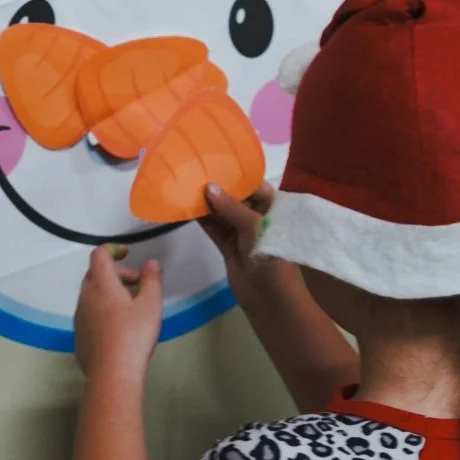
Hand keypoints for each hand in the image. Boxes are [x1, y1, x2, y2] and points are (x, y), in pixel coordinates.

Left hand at [74, 246, 161, 381]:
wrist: (112, 373)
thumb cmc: (133, 335)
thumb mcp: (151, 305)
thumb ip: (152, 280)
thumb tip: (151, 264)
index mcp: (102, 284)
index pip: (99, 255)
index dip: (112, 249)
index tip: (127, 253)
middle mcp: (85, 297)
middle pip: (95, 274)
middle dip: (115, 273)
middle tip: (136, 283)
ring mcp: (79, 317)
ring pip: (91, 295)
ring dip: (108, 293)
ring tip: (130, 307)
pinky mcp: (79, 336)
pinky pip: (89, 314)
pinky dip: (102, 311)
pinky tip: (118, 328)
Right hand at [200, 183, 303, 314]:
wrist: (270, 299)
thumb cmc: (271, 257)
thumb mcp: (254, 227)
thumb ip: (231, 207)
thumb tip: (209, 187)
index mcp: (272, 209)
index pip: (254, 186)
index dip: (238, 175)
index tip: (216, 161)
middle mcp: (257, 218)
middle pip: (236, 199)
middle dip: (219, 188)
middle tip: (196, 170)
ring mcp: (241, 233)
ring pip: (222, 214)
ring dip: (207, 203)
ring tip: (187, 186)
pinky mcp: (229, 247)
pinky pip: (215, 229)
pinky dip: (203, 220)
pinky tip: (188, 208)